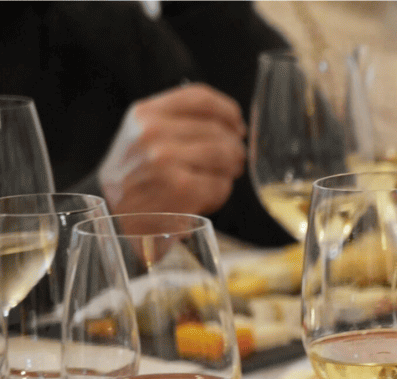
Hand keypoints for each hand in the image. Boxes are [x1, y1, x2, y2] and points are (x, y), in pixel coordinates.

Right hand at [98, 84, 246, 216]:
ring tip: (221, 177)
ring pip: (225, 155)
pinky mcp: (180, 188)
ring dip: (231, 169)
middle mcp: (153, 132)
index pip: (200, 97)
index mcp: (145, 114)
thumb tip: (231, 125)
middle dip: (234, 148)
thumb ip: (178, 123)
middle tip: (234, 162)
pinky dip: (221, 193)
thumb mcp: (143, 137)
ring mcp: (166, 159)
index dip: (228, 110)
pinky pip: (221, 184)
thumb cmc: (136, 178)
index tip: (237, 125)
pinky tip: (206, 197)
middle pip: (218, 130)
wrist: (112, 216)